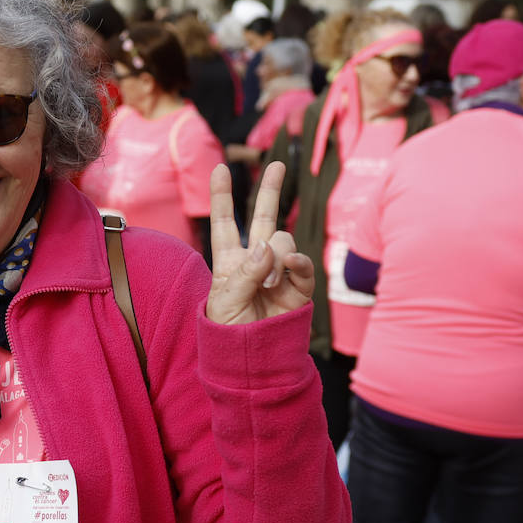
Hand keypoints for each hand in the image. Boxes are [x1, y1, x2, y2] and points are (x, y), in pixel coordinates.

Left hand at [205, 161, 313, 324]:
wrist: (252, 358)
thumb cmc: (229, 331)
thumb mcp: (225, 302)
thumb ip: (244, 272)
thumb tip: (268, 246)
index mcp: (228, 261)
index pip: (224, 223)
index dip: (221, 196)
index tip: (220, 167)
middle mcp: (254, 261)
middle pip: (262, 219)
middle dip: (270, 190)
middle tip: (277, 164)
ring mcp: (278, 271)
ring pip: (284, 240)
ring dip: (275, 256)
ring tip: (266, 284)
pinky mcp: (299, 286)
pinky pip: (302, 263)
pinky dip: (297, 262)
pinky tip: (290, 266)